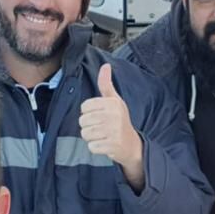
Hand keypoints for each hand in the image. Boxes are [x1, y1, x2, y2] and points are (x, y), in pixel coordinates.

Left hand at [80, 63, 144, 190]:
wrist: (131, 144)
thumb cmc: (119, 120)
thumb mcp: (115, 100)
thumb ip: (106, 84)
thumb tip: (105, 65)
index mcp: (112, 103)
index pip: (84, 106)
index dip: (88, 112)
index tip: (99, 115)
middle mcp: (113, 116)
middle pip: (83, 121)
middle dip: (88, 126)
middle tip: (100, 127)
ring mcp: (113, 131)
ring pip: (85, 134)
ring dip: (90, 137)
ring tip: (102, 135)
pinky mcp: (111, 146)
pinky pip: (91, 146)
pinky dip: (95, 147)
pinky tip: (104, 144)